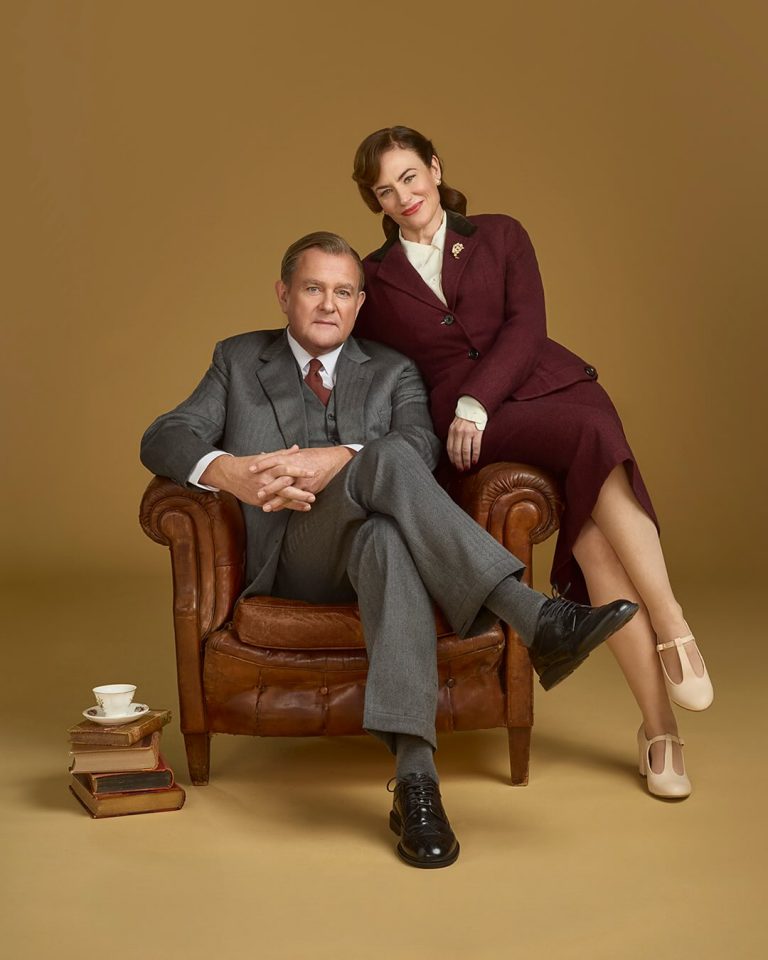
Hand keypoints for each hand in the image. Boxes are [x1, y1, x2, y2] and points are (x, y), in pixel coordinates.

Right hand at [200, 445, 317, 510]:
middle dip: (300, 492)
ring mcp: (262, 492)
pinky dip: (287, 507)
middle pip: (285, 487)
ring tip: (309, 505)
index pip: (286, 469)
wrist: (229, 475)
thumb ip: (282, 454)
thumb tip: (297, 448)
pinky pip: (275, 505)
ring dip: (296, 503)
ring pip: (281, 498)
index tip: (313, 473)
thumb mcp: (265, 458)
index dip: (300, 471)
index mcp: (268, 468)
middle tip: (313, 495)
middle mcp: (265, 480)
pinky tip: (298, 508)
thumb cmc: (249, 464)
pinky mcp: (259, 501)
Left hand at [249, 446, 354, 511]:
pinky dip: (287, 505)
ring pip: (287, 492)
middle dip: (268, 487)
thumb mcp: (296, 454)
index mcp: (291, 458)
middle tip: (257, 493)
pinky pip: (296, 498)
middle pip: (279, 478)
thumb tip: (264, 454)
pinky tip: (278, 509)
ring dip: (276, 501)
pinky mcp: (309, 488)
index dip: (262, 464)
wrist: (332, 460)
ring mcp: (302, 480)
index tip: (250, 469)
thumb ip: (280, 456)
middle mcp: (296, 469)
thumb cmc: (313, 456)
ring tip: (265, 507)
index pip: (273, 460)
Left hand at [446, 417, 483, 470]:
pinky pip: (475, 447)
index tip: (454, 465)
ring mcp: (467, 433)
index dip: (451, 458)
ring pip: (465, 451)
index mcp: (452, 431)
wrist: (474, 407)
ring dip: (466, 461)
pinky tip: (474, 461)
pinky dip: (474, 456)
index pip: (449, 448)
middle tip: (460, 470)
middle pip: (456, 451)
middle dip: (458, 462)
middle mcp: (458, 433)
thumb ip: (454, 436)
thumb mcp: (455, 425)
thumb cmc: (465, 418)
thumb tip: (453, 450)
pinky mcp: (477, 432)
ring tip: (467, 468)